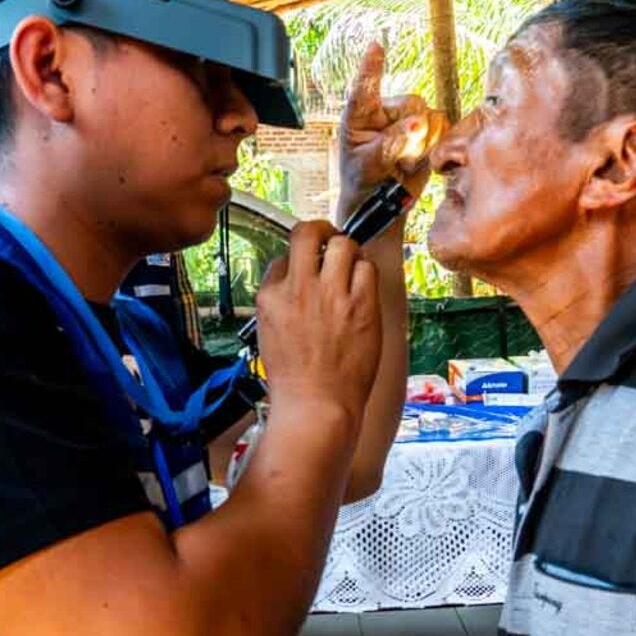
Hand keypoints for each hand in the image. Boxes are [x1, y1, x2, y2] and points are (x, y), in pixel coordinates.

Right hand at [253, 219, 380, 423]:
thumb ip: (279, 304)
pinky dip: (365, 272)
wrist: (316, 406)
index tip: (305, 273)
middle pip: (307, 233)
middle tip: (328, 238)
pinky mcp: (361, 305)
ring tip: (349, 264)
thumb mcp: (268, 335)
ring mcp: (331, 295)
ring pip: (342, 244)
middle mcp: (298, 289)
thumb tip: (293, 279)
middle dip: (319, 229)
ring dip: (346, 249)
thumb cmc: (293, 381)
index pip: (281, 259)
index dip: (295, 263)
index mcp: (270, 298)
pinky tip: (362, 287)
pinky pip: (367, 268)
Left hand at [338, 43, 449, 217]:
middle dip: (411, 133)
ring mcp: (408, 119)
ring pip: (430, 117)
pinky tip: (417, 161)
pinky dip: (435, 147)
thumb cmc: (365, 182)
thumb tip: (417, 124)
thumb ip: (391, 145)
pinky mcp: (427, 131)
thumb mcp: (370, 166)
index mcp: (360, 115)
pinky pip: (443, 129)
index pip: (366, 88)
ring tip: (403, 163)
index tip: (375, 46)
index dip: (372, 68)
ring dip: (422, 145)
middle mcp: (385, 111)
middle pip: (413, 103)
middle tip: (397, 160)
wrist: (383, 203)